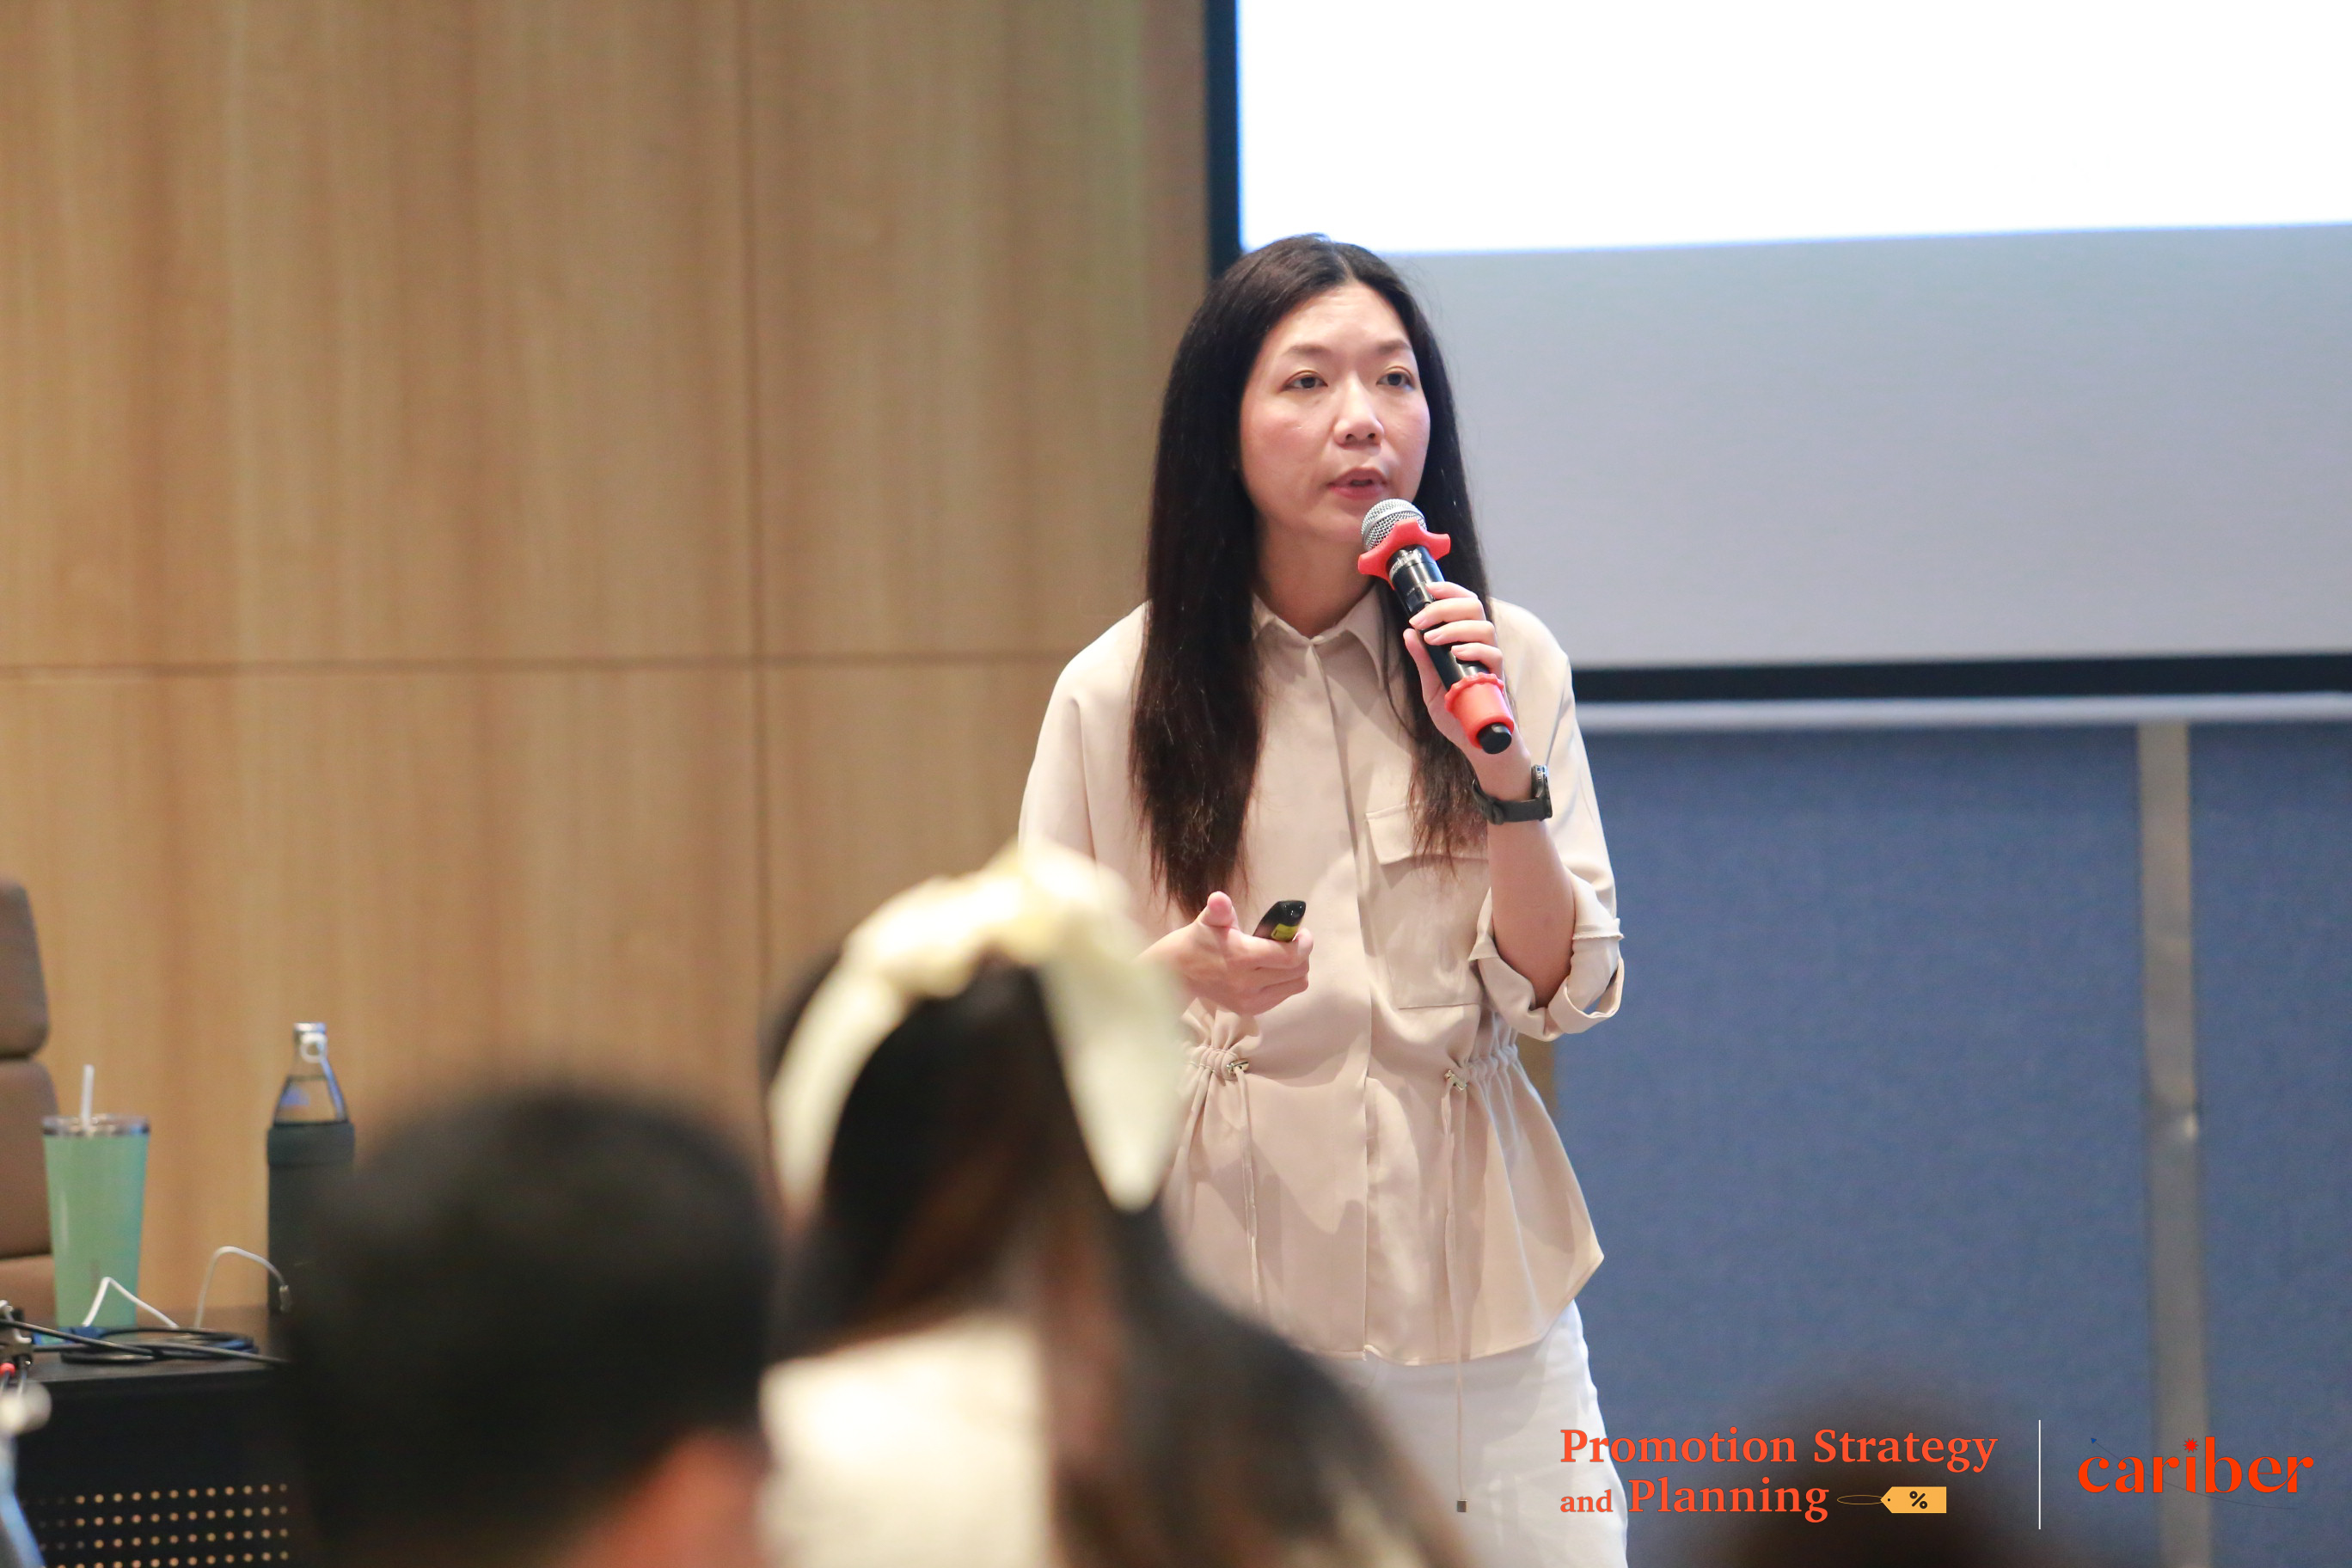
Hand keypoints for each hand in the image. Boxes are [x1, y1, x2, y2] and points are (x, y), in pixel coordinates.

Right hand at [1146, 892, 1312, 1015]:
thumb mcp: (1208, 920)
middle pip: (1298, 972)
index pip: (1290, 957)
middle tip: (1291, 942)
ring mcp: (1250, 1001)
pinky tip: (1271, 971)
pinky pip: (1283, 997)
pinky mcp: (1250, 1010)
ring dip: (1296, 970)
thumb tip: (1219, 899)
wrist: (1179, 973)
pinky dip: (1285, 982)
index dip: (1304, 944)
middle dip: (1301, 954)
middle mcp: (1248, 984)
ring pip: (1295, 986)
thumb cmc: (1199, 941)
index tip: (1301, 933)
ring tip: (1283, 956)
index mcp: (1241, 957)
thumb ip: (1219, 909)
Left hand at [1402, 582, 1520, 771]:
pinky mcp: (1497, 678)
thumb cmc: (1456, 713)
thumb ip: (1423, 661)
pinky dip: (1473, 649)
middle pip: (1474, 608)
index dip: (1449, 591)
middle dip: (1445, 607)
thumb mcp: (1431, 686)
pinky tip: (1455, 652)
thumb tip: (1408, 633)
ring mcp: (1491, 662)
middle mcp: (1481, 646)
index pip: (1464, 605)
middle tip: (1421, 619)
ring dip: (1455, 628)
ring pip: (1484, 628)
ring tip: (1433, 638)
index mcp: (1466, 641)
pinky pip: (1493, 655)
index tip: (1428, 589)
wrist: (1476, 743)